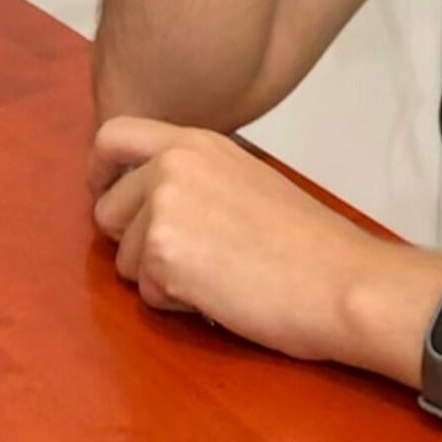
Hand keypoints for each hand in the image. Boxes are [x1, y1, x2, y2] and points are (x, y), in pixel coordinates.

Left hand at [87, 116, 388, 362]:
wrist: (340, 280)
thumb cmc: (306, 241)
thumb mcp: (244, 179)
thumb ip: (194, 177)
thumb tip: (149, 200)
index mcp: (193, 142)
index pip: (111, 136)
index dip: (101, 174)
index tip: (113, 199)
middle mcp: (171, 166)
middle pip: (106, 211)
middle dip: (136, 244)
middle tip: (190, 260)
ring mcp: (163, 209)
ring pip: (124, 259)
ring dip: (160, 278)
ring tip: (217, 277)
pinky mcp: (163, 255)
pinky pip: (146, 292)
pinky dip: (176, 304)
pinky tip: (220, 296)